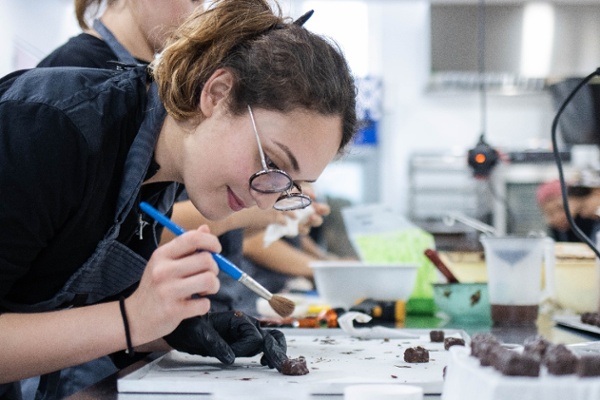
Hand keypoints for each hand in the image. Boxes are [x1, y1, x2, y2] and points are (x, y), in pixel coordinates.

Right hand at [125, 226, 220, 345]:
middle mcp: (163, 270)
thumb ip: (186, 246)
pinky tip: (194, 304)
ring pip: (209, 280)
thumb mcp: (165, 262)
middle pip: (206, 260)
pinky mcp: (173, 310)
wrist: (134, 318)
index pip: (193, 238)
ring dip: (213, 286)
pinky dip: (204, 305)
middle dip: (215, 268)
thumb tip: (205, 229)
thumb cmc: (155, 287)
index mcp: (162, 254)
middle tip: (208, 275)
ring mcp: (167, 291)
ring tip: (204, 290)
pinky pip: (204, 304)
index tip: (216, 250)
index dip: (211, 241)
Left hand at [164, 311, 287, 369]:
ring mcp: (247, 331)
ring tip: (277, 363)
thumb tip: (230, 358)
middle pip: (268, 336)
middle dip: (275, 350)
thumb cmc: (191, 326)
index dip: (245, 348)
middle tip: (279, 364)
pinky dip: (271, 350)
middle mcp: (246, 324)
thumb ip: (216, 344)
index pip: (252, 337)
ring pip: (271, 338)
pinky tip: (266, 361)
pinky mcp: (245, 339)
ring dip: (276, 350)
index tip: (231, 355)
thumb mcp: (200, 334)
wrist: (186, 327)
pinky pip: (263, 343)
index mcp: (237, 319)